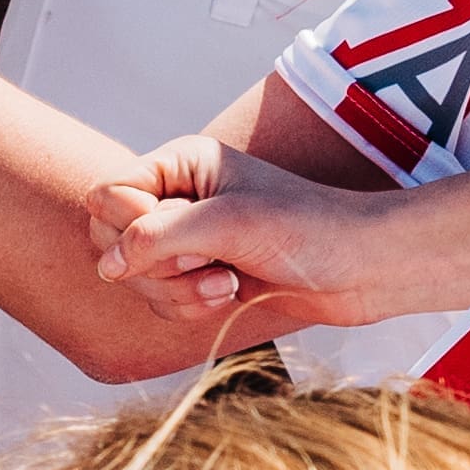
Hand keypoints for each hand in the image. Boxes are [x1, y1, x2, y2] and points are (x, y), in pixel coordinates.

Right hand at [87, 129, 469, 342]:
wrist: (364, 269)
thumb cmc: (310, 230)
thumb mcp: (228, 224)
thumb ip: (157, 238)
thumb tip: (106, 267)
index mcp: (181, 163)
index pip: (108, 195)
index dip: (130, 224)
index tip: (180, 234)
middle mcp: (178, 198)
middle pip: (111, 240)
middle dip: (154, 265)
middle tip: (205, 260)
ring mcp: (188, 239)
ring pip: (136, 279)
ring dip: (180, 291)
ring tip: (227, 280)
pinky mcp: (201, 276)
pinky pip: (162, 302)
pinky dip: (192, 306)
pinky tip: (233, 293)